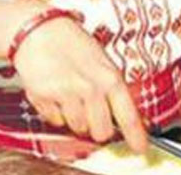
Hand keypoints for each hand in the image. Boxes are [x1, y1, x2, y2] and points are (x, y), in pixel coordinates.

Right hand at [12, 15, 147, 153]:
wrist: (40, 31)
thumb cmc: (73, 45)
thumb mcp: (102, 62)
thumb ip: (112, 88)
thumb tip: (121, 115)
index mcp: (110, 78)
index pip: (128, 115)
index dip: (135, 136)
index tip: (140, 149)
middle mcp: (91, 88)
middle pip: (101, 132)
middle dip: (97, 127)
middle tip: (91, 111)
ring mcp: (67, 94)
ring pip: (77, 128)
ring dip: (75, 117)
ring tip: (70, 94)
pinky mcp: (45, 98)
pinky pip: (55, 121)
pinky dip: (55, 112)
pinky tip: (55, 92)